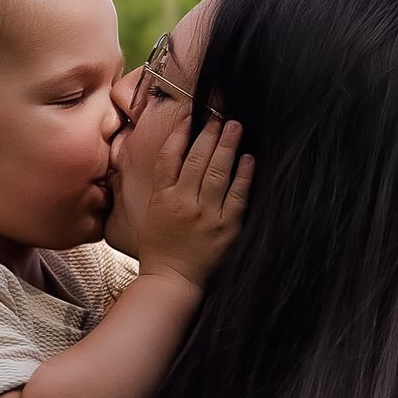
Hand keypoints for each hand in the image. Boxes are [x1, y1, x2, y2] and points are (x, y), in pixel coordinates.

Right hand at [119, 100, 251, 292]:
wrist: (172, 280)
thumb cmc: (159, 248)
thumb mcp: (150, 213)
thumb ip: (161, 187)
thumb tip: (173, 157)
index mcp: (163, 198)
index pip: (170, 157)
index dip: (180, 134)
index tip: (190, 116)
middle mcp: (184, 203)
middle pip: (197, 159)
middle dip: (210, 134)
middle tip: (220, 116)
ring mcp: (207, 215)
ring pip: (217, 172)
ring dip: (228, 146)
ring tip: (236, 127)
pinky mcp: (227, 228)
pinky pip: (238, 196)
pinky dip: (243, 175)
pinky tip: (248, 158)